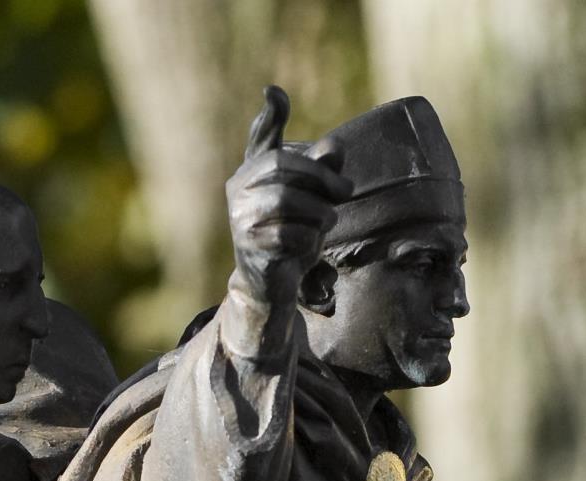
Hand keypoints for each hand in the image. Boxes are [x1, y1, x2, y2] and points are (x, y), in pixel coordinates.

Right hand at [225, 86, 351, 307]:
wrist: (270, 284)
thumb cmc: (291, 234)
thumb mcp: (311, 201)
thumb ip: (322, 174)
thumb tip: (334, 149)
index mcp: (252, 172)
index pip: (260, 138)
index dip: (269, 116)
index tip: (273, 91)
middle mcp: (238, 189)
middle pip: (283, 165)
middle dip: (322, 176)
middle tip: (347, 191)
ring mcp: (239, 217)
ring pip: (286, 200)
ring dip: (319, 211)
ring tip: (327, 221)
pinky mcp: (248, 246)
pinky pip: (290, 234)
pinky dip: (309, 240)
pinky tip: (307, 247)